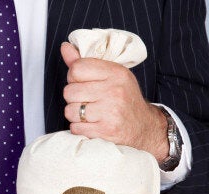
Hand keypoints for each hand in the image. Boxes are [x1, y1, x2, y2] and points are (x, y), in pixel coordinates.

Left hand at [60, 42, 168, 162]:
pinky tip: (92, 125)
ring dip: (75, 115)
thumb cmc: (124, 98)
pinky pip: (75, 128)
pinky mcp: (106, 130)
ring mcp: (110, 112)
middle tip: (87, 100)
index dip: (73, 77)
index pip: (77, 68)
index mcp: (115, 73)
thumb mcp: (111, 75)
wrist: (143, 127)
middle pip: (69, 91)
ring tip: (89, 113)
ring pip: (70, 111)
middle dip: (73, 98)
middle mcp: (114, 91)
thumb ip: (85, 63)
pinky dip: (79, 128)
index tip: (82, 83)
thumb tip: (65, 47)